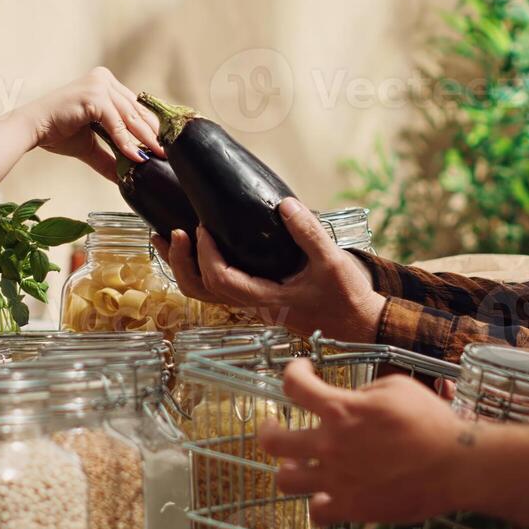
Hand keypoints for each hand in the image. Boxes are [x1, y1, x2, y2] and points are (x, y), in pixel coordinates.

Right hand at [22, 68, 162, 181]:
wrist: (32, 129)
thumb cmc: (56, 131)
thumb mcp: (91, 145)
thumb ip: (111, 155)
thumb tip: (126, 176)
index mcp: (105, 83)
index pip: (134, 106)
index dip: (149, 126)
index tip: (162, 143)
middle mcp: (104, 79)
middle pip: (136, 110)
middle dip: (152, 133)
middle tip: (166, 152)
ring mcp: (99, 85)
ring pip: (130, 116)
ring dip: (145, 139)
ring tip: (157, 155)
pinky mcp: (94, 96)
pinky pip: (116, 122)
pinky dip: (126, 141)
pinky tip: (135, 156)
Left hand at [154, 197, 385, 341]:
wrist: (359, 325)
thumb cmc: (347, 298)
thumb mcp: (331, 261)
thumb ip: (308, 232)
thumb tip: (285, 204)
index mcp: (267, 299)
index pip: (221, 280)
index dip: (204, 255)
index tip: (202, 227)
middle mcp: (254, 306)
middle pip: (201, 291)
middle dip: (180, 262)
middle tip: (170, 232)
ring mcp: (254, 305)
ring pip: (206, 293)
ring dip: (184, 266)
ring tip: (169, 238)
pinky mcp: (259, 299)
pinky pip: (219, 287)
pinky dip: (201, 268)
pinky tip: (200, 248)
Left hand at [260, 358, 476, 524]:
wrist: (456, 464)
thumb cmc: (430, 421)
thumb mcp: (396, 387)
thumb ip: (364, 392)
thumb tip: (352, 401)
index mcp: (341, 410)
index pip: (294, 386)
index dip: (291, 373)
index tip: (299, 371)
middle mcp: (331, 446)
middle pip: (273, 442)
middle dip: (268, 430)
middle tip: (273, 426)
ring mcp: (338, 481)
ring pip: (285, 481)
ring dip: (287, 469)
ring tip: (294, 464)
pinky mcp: (352, 508)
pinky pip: (316, 513)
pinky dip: (317, 504)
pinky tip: (324, 495)